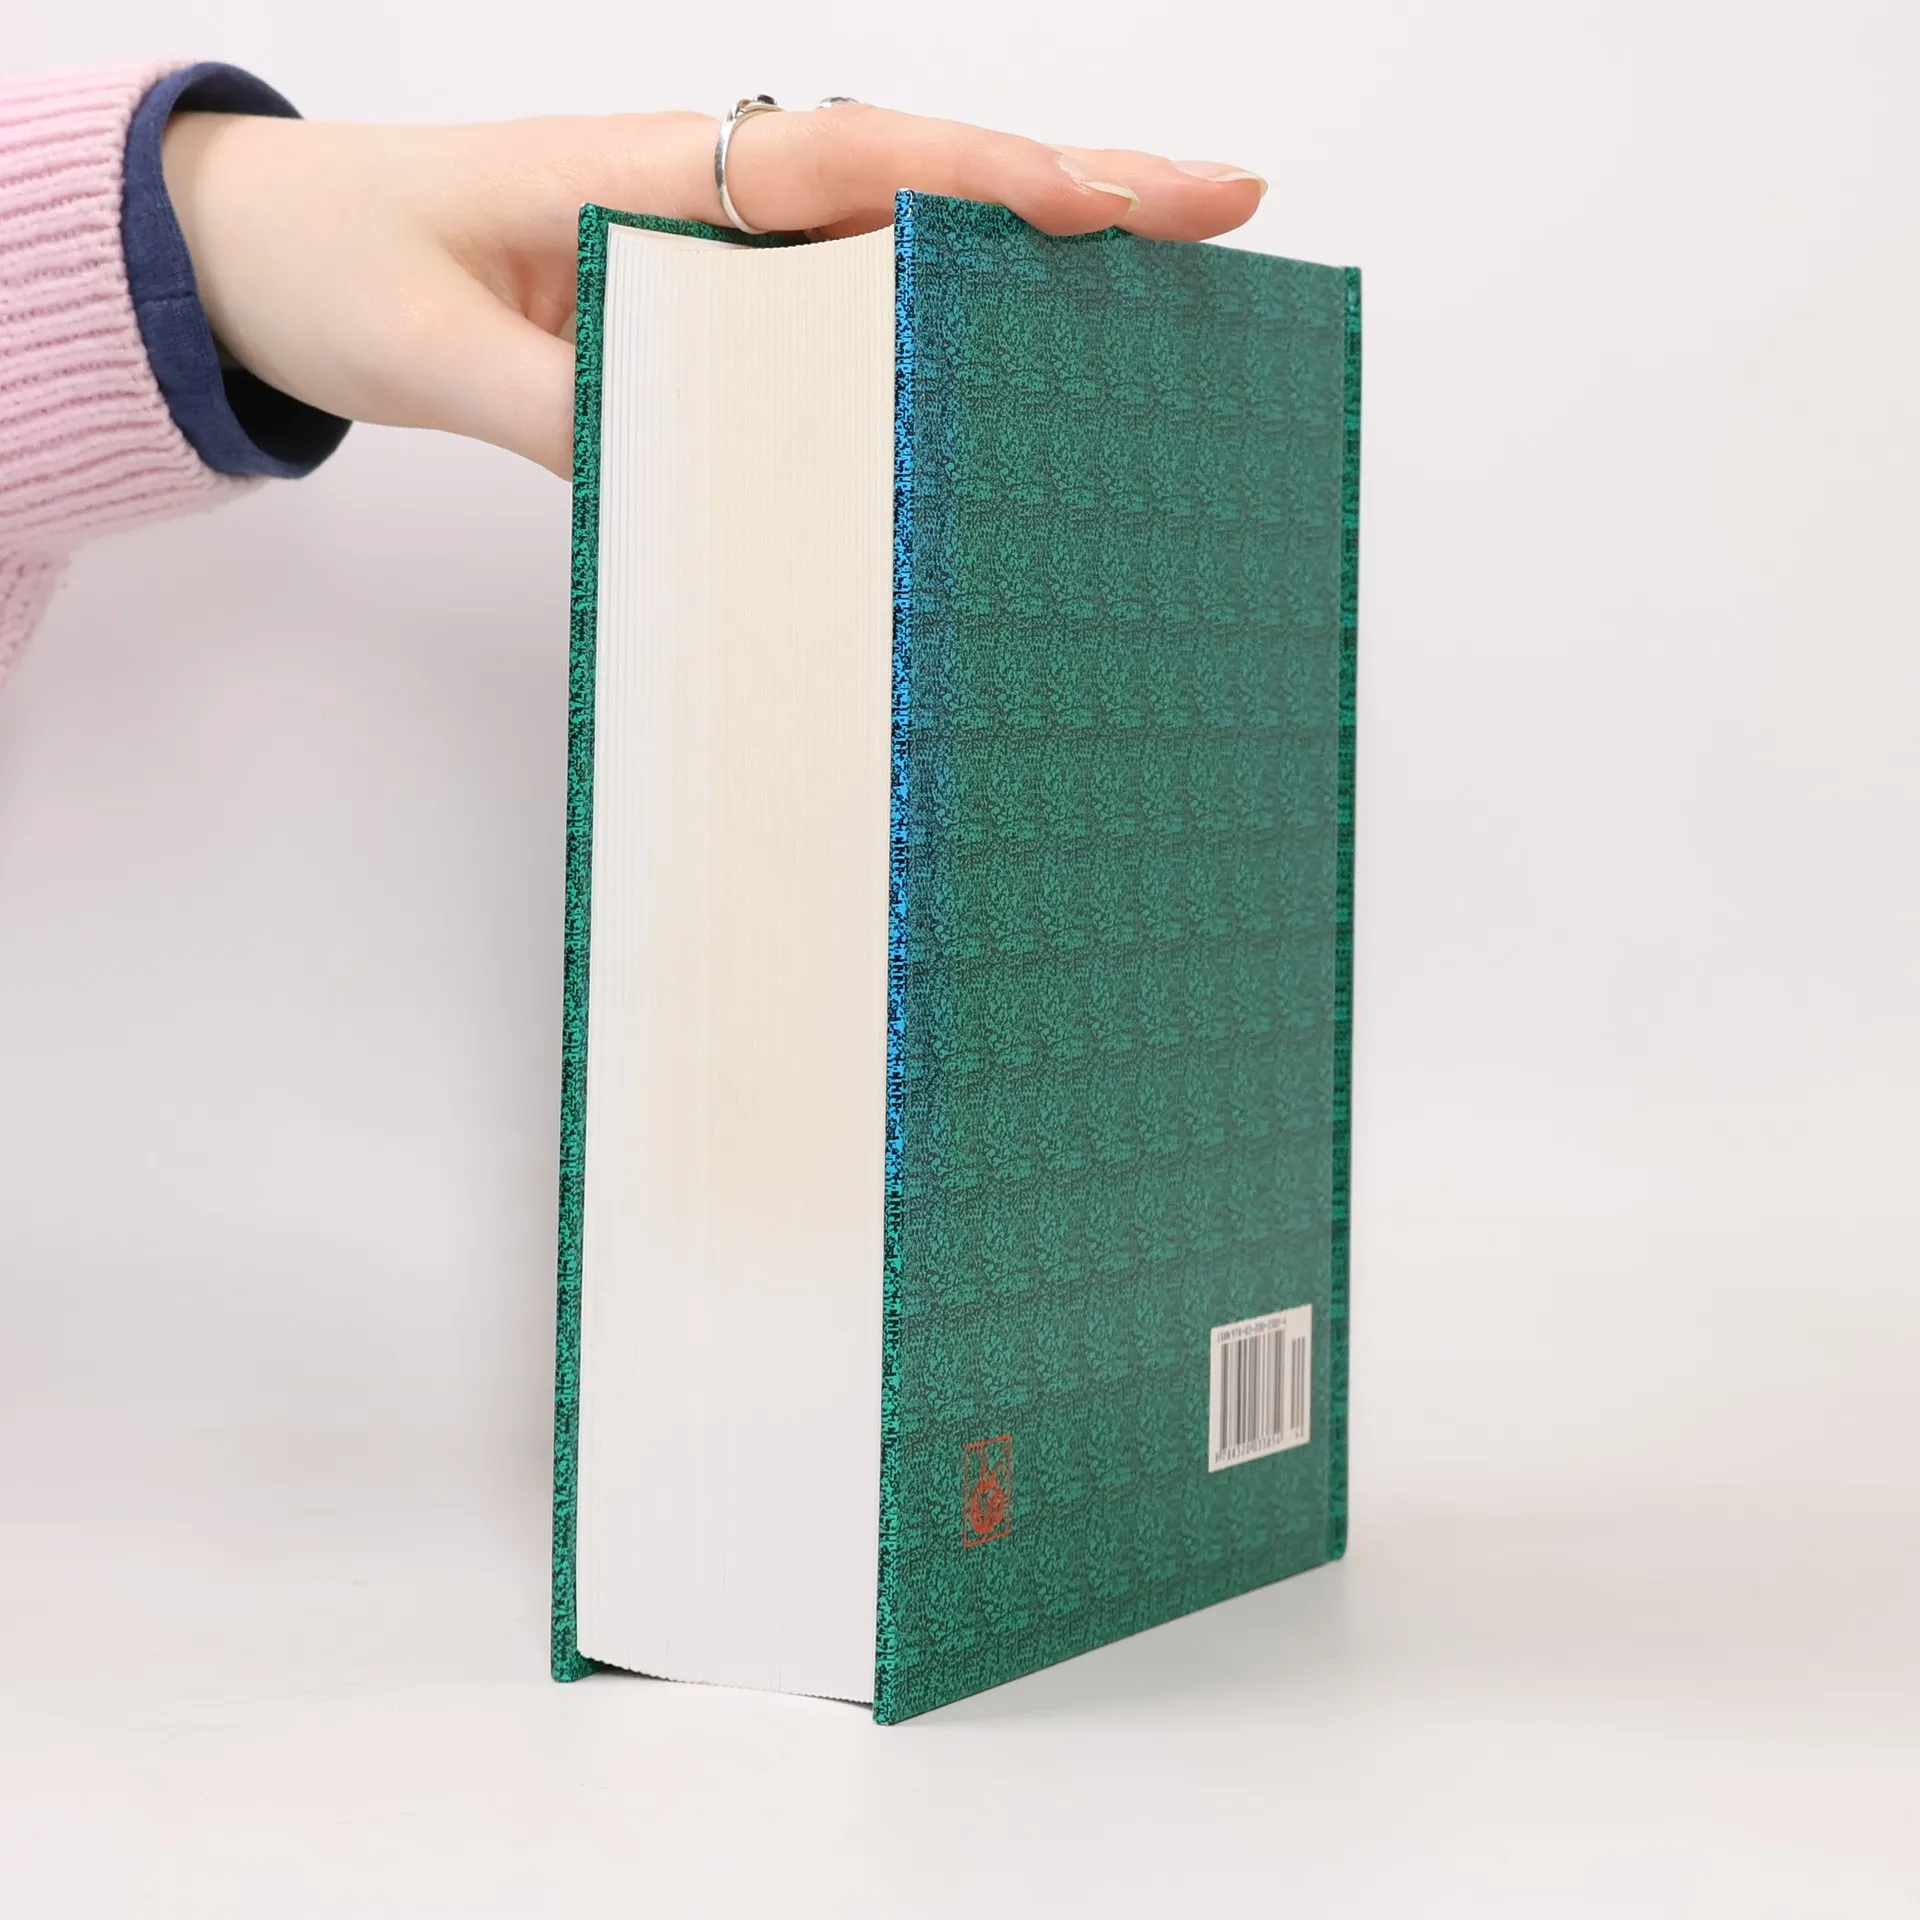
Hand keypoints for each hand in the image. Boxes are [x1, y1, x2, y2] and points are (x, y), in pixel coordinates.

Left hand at [160, 105, 1266, 477]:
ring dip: (1030, 252)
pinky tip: (1006, 354)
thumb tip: (694, 460)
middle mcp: (711, 189)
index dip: (987, 177)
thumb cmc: (346, 264)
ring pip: (903, 231)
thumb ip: (561, 401)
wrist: (280, 250)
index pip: (851, 160)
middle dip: (1073, 190)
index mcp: (652, 169)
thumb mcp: (435, 348)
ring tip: (1163, 283)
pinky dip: (942, 310)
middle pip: (923, 176)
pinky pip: (847, 289)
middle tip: (1221, 210)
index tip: (1110, 197)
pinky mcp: (713, 289)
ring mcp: (721, 236)